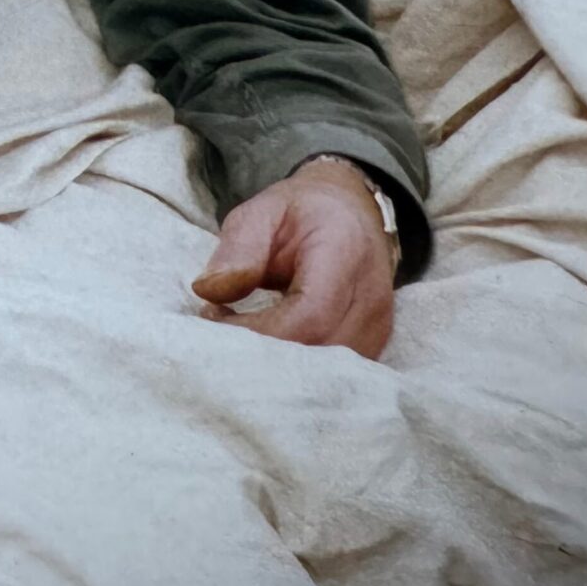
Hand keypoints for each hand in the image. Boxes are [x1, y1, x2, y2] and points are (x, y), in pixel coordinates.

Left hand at [188, 159, 395, 358]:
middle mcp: (371, 298)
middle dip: (260, 354)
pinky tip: (266, 347)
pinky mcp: (373, 345)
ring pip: (327, 373)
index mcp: (344, 254)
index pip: (308, 317)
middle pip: (318, 353)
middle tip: (218, 334)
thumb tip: (208, 291)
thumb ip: (239, 247)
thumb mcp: (263, 211)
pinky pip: (334, 375)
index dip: (257, 331)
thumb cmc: (305, 212)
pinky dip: (295, 370)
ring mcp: (378, 326)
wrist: (353, 213)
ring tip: (239, 337)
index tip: (214, 318)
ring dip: (276, 366)